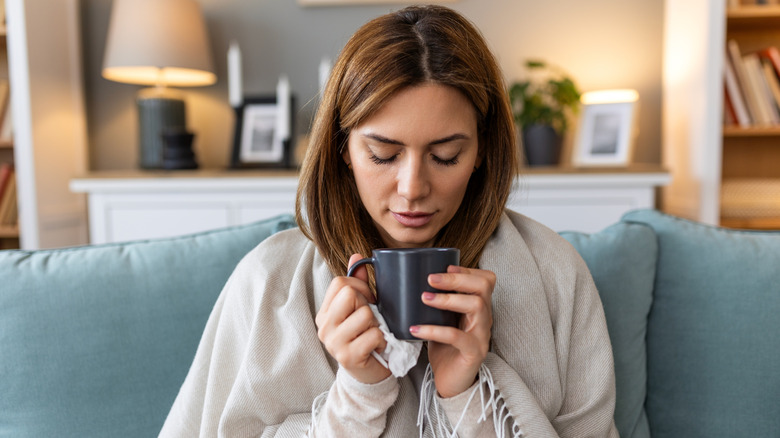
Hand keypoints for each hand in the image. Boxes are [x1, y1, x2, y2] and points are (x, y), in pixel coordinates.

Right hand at [316, 254, 391, 383]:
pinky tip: (378, 346)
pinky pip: (373, 334)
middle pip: (350, 295)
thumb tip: (357, 255)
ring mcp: (334, 343)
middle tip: (370, 319)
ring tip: (374, 334)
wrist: (367, 374)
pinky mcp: (348, 357)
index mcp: (324, 313)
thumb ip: (357, 284)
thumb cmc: (364, 337)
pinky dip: (382, 340)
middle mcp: (324, 327)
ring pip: (365, 314)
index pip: (339, 282)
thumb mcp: (359, 309)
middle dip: (367, 304)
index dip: (359, 286)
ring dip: (377, 324)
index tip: (367, 300)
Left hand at [410, 265, 494, 397]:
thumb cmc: (444, 348)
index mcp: (478, 307)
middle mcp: (485, 318)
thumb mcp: (441, 319)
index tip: (444, 267)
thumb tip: (406, 280)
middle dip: (457, 278)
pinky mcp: (473, 352)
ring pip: (476, 306)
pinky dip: (434, 330)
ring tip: (424, 298)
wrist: (451, 382)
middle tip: (431, 279)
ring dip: (448, 298)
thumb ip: (435, 302)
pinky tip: (415, 329)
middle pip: (483, 287)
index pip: (485, 280)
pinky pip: (457, 336)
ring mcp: (482, 335)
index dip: (467, 270)